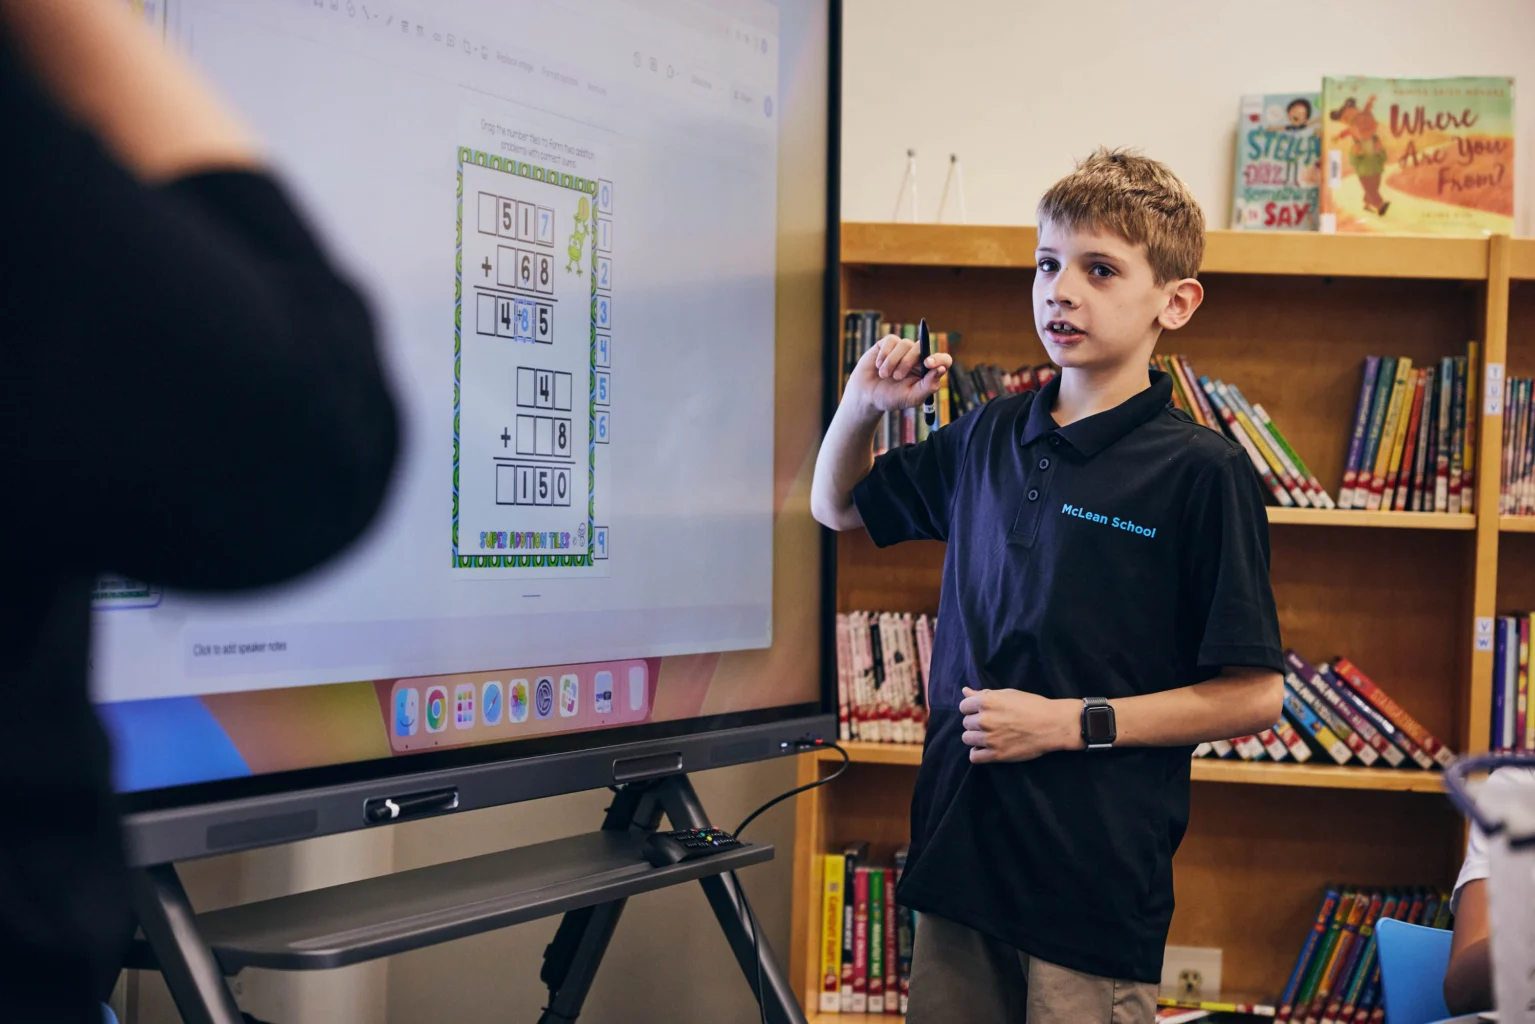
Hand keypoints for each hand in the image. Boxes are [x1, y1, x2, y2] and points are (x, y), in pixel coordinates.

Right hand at [844, 334, 950, 414]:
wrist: (867, 395)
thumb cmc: (891, 398)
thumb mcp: (911, 398)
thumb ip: (928, 386)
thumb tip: (940, 369)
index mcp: (927, 371)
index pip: (943, 359)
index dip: (939, 358)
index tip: (928, 363)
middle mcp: (917, 357)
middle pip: (921, 347)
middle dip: (908, 362)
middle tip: (896, 377)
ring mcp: (903, 349)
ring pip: (904, 344)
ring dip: (892, 361)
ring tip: (883, 375)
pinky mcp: (888, 344)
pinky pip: (891, 340)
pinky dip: (884, 354)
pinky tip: (878, 366)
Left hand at [959, 687, 1080, 762]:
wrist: (1053, 725)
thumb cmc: (1032, 705)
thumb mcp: (1008, 694)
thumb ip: (983, 694)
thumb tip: (965, 691)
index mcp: (987, 702)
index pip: (964, 706)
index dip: (973, 709)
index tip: (983, 711)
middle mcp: (984, 720)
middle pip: (966, 723)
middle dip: (976, 723)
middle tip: (992, 724)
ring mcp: (989, 738)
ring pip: (967, 739)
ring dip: (976, 737)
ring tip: (990, 736)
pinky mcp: (996, 754)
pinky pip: (974, 756)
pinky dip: (978, 753)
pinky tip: (988, 748)